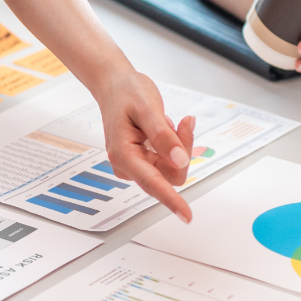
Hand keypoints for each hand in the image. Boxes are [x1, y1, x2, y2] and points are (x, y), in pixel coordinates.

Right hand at [97, 68, 196, 221]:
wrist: (114, 85)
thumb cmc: (127, 92)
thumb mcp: (147, 108)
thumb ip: (164, 136)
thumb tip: (180, 160)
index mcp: (123, 154)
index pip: (152, 182)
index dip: (171, 200)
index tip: (186, 215)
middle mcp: (127, 165)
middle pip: (169, 174)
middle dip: (182, 149)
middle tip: (184, 122)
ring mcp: (135, 164)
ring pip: (171, 168)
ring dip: (179, 145)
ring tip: (169, 121)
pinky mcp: (143, 161)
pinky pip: (168, 161)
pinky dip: (174, 144)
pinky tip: (166, 125)